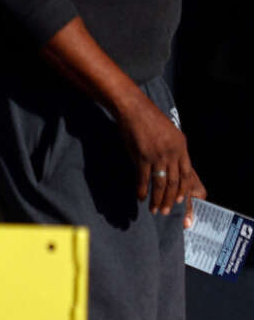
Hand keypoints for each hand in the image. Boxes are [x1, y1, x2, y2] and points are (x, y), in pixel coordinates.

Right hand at [115, 95, 205, 225]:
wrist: (133, 108)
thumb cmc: (148, 119)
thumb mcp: (168, 133)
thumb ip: (170, 150)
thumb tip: (167, 168)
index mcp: (181, 147)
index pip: (186, 174)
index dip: (182, 190)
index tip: (178, 201)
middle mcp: (172, 153)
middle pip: (174, 182)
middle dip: (169, 199)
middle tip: (164, 211)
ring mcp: (158, 155)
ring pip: (161, 183)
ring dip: (158, 198)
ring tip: (154, 209)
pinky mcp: (142, 156)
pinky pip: (144, 178)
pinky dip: (142, 190)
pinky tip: (141, 197)